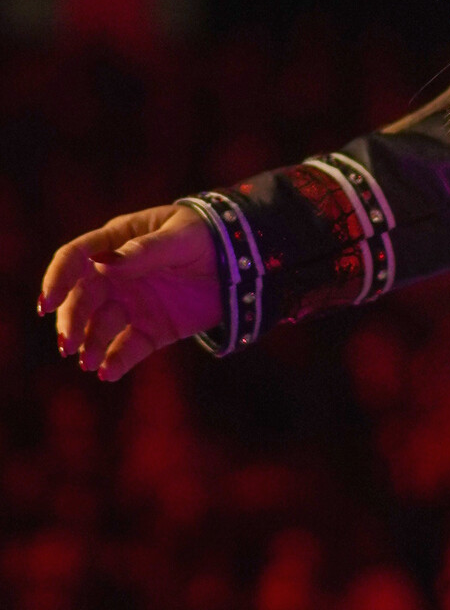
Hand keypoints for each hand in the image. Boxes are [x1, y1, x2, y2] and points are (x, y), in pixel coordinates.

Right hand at [39, 205, 223, 381]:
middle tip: (68, 343)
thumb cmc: (208, 236)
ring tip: (89, 363)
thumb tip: (104, 264)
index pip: (76, 259)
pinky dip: (116, 362)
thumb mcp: (182, 238)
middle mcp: (117, 276)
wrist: (244, 261)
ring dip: (89, 345)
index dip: (57, 279)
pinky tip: (108, 373)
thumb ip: (145, 252)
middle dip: (71, 320)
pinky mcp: (151, 330)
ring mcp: (132, 304)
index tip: (46, 304)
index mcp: (118, 242)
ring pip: (100, 327)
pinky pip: (127, 348)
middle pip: (82, 298)